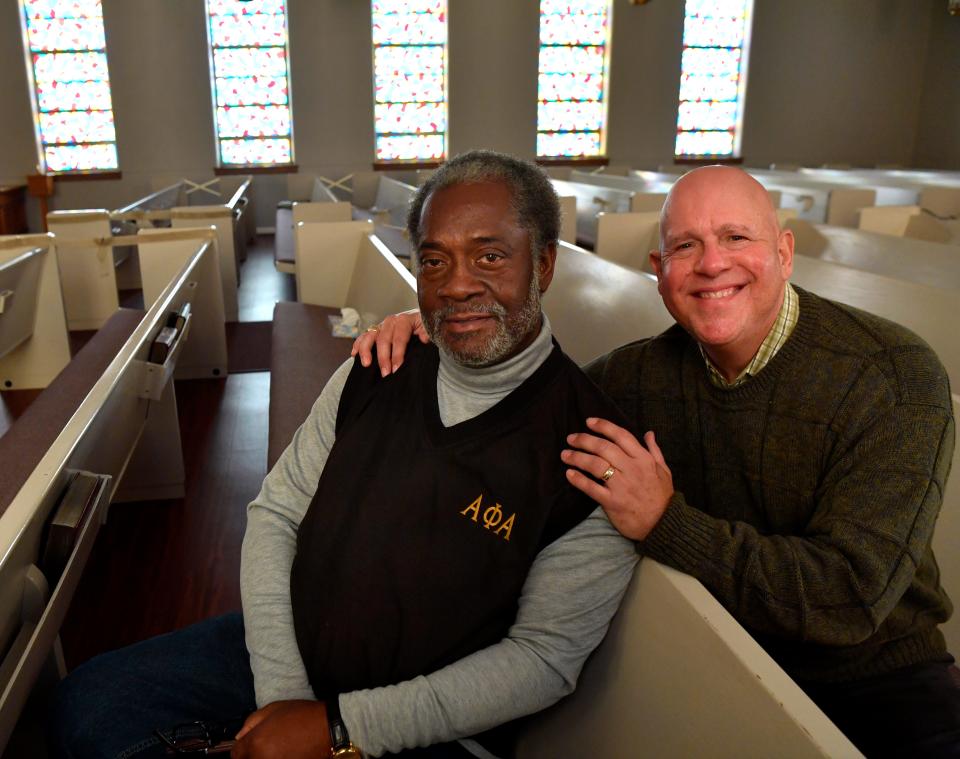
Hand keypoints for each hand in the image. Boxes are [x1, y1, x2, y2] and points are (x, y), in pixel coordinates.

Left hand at [232, 700, 330, 758]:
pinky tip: (285, 754)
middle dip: (251, 755)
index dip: (242, 748)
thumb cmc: (302, 716)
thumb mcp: (274, 709)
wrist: (328, 729)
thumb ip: (252, 722)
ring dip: (264, 757)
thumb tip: (240, 736)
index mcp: (256, 743)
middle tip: (266, 746)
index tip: (248, 745)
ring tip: (277, 750)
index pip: (235, 754)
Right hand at [350, 309, 428, 376]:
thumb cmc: (425, 328)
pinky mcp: (376, 331)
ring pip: (370, 336)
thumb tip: (424, 339)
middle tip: (385, 373)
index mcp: (405, 319)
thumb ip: (428, 333)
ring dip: (366, 350)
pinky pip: (364, 336)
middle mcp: (391, 321)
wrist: (421, 321)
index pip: (399, 339)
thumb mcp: (429, 329)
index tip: (396, 368)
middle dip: (383, 358)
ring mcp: (382, 325)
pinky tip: (354, 355)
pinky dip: (358, 345)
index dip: (397, 354)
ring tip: (366, 364)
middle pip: (383, 339)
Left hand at [562, 418, 673, 540]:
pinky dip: (579, 480)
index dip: (603, 426)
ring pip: (596, 465)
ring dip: (578, 457)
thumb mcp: (664, 471)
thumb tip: (649, 433)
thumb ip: (655, 450)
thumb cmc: (662, 497)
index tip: (589, 421)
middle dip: (585, 440)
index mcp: (644, 459)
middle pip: (604, 448)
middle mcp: (632, 469)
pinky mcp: (613, 502)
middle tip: (571, 438)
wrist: (663, 525)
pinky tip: (569, 474)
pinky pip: (592, 488)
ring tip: (565, 454)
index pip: (621, 436)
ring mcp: (622, 486)